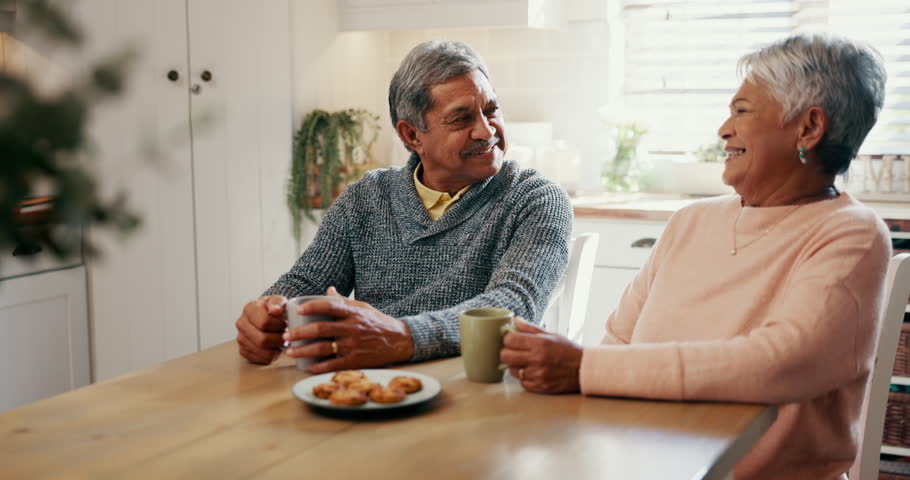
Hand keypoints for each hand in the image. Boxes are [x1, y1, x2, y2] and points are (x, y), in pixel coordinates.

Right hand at [235, 295, 286, 364]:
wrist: (268, 316)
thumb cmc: (274, 309)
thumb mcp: (278, 301)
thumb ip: (278, 302)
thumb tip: (276, 309)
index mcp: (249, 309)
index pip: (264, 322)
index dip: (279, 325)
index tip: (285, 323)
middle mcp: (241, 324)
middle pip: (263, 339)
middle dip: (279, 339)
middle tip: (285, 335)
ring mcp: (241, 338)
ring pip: (262, 351)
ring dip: (276, 348)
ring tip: (281, 340)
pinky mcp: (243, 350)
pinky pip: (260, 359)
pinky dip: (271, 355)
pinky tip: (275, 347)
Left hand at [282, 286, 414, 373]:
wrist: (399, 341)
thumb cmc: (377, 322)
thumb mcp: (363, 308)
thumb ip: (344, 301)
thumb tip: (327, 290)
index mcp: (353, 312)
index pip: (330, 306)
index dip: (312, 306)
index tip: (298, 310)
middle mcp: (352, 328)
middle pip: (321, 328)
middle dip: (300, 333)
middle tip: (285, 335)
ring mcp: (354, 345)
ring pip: (323, 347)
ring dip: (304, 350)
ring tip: (290, 352)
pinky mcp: (356, 360)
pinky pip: (334, 364)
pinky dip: (319, 366)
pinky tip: (308, 366)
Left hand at [500, 317, 582, 393]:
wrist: (584, 369)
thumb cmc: (568, 350)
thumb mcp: (552, 335)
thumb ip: (531, 328)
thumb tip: (516, 320)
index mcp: (540, 343)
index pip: (509, 340)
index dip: (508, 339)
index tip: (512, 339)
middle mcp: (537, 359)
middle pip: (505, 356)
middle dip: (507, 352)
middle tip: (514, 351)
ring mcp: (538, 375)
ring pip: (512, 370)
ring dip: (516, 366)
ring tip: (526, 362)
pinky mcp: (540, 387)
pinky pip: (522, 382)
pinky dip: (524, 377)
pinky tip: (533, 372)